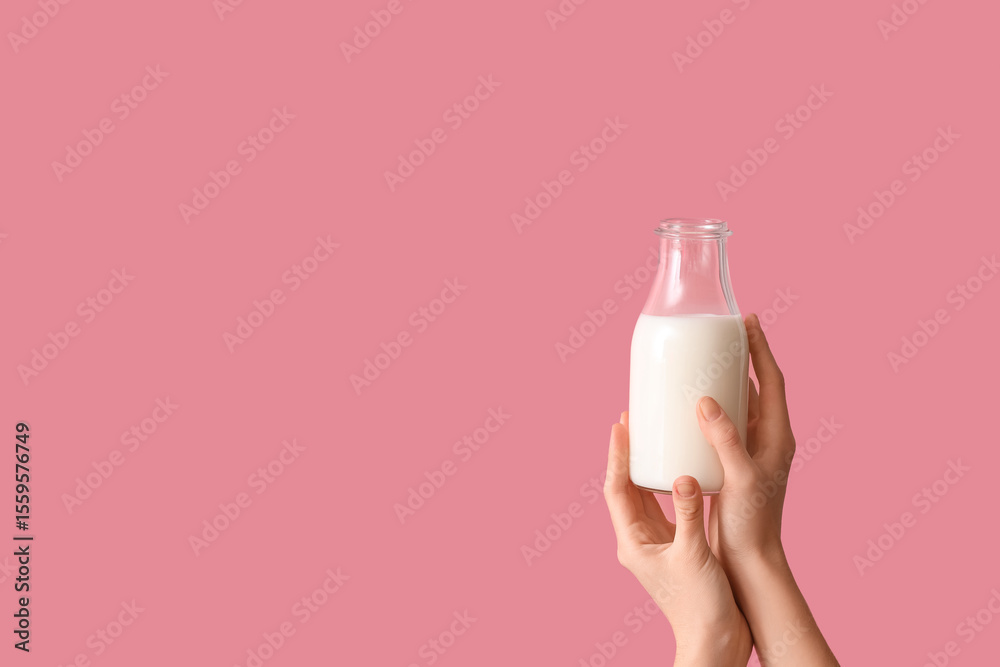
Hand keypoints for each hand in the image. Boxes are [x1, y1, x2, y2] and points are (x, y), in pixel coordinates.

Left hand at [604, 412, 751, 665]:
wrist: (716, 641)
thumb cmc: (700, 605)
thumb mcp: (694, 554)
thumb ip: (688, 514)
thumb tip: (682, 476)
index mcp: (633, 542)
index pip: (616, 489)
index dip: (617, 457)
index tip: (620, 426)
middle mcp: (639, 540)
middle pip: (626, 488)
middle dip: (628, 455)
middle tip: (634, 421)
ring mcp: (657, 544)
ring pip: (645, 497)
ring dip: (646, 468)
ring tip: (652, 438)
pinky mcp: (676, 548)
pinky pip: (667, 508)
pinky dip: (669, 486)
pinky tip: (680, 469)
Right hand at [698, 313, 794, 569]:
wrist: (750, 561)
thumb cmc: (753, 524)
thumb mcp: (742, 478)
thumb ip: (726, 438)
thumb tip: (706, 399)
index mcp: (778, 437)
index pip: (773, 381)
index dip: (761, 349)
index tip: (748, 321)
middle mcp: (767, 440)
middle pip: (757, 386)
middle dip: (742, 357)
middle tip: (721, 334)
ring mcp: (750, 452)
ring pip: (739, 405)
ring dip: (724, 381)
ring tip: (702, 361)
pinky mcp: (732, 464)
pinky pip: (722, 426)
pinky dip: (708, 410)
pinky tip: (686, 407)